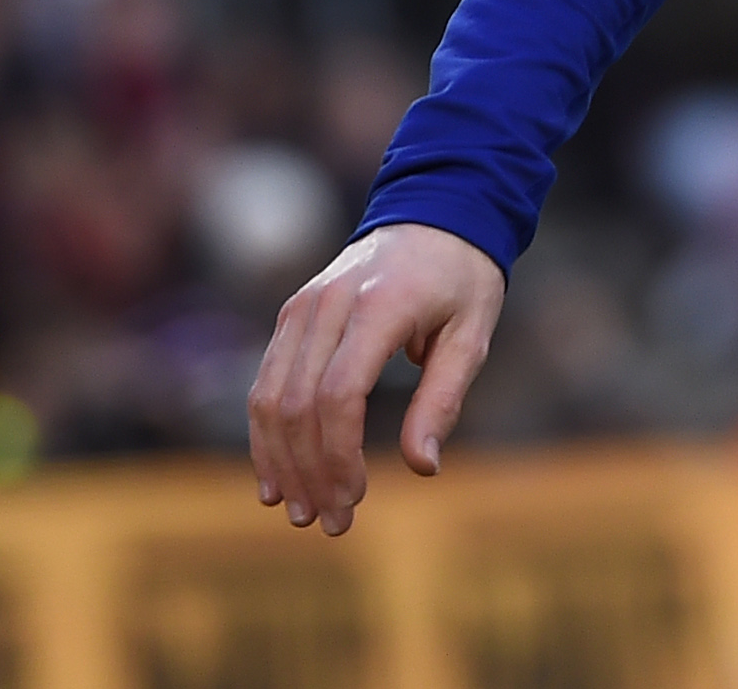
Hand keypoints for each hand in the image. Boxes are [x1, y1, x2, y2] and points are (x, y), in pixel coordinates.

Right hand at [247, 222, 504, 534]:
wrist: (434, 213)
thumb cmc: (461, 281)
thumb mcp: (473, 336)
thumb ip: (443, 399)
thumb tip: (422, 468)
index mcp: (379, 306)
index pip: (340, 395)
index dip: (340, 457)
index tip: (356, 501)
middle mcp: (329, 304)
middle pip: (299, 404)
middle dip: (309, 472)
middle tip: (330, 524)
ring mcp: (303, 307)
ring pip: (270, 397)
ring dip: (279, 462)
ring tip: (301, 513)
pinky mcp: (292, 315)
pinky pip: (266, 381)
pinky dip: (264, 434)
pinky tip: (274, 478)